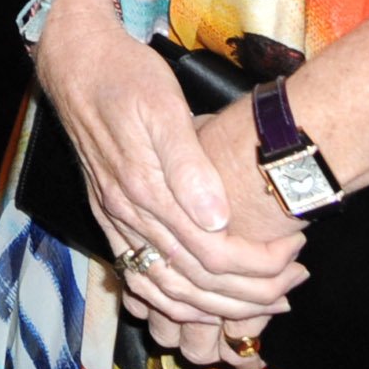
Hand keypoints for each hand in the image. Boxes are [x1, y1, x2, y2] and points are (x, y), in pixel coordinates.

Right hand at [31, 0, 306, 331]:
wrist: (74, 62)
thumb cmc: (125, 76)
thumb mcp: (162, 106)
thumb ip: (188, 166)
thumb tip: (217, 219)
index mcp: (146, 190)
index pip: (212, 255)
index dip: (258, 265)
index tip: (293, 254)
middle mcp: (127, 214)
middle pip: (193, 284)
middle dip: (248, 294)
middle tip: (291, 286)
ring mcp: (114, 219)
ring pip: (165, 290)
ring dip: (214, 307)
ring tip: (257, 302)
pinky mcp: (108, 215)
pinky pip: (139, 278)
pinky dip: (173, 302)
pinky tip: (200, 301)